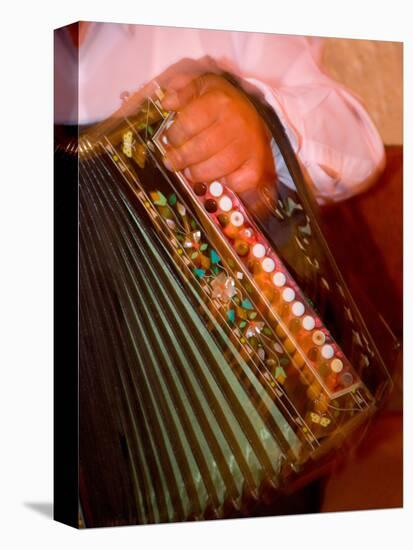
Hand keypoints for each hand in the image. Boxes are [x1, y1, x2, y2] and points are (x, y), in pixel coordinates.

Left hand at [161, 74, 275, 193]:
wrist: (256, 117)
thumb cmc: (225, 105)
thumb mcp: (203, 86)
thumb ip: (182, 91)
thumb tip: (167, 102)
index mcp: (220, 102)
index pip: (187, 125)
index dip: (173, 136)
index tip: (169, 140)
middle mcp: (236, 123)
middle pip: (198, 150)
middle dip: (180, 158)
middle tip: (173, 161)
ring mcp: (247, 146)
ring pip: (213, 170)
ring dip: (196, 173)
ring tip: (190, 169)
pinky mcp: (255, 166)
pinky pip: (234, 183)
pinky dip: (223, 183)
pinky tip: (218, 175)